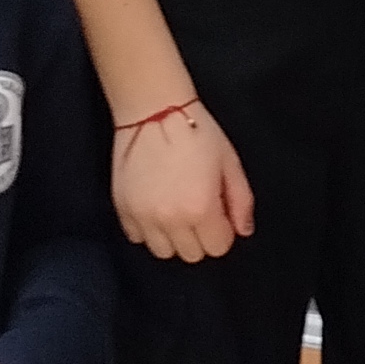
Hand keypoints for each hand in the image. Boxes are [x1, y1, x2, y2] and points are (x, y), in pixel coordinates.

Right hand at [112, 106, 256, 262]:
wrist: (154, 109)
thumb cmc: (197, 131)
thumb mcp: (230, 162)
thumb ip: (241, 200)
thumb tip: (242, 230)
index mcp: (201, 209)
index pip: (218, 248)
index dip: (222, 231)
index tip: (218, 214)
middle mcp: (170, 219)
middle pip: (191, 254)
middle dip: (200, 237)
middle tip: (198, 210)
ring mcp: (142, 216)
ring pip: (163, 251)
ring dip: (173, 237)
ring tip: (175, 211)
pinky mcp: (122, 208)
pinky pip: (137, 237)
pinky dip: (147, 229)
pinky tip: (154, 207)